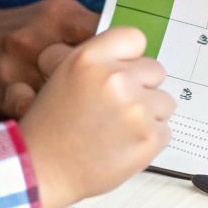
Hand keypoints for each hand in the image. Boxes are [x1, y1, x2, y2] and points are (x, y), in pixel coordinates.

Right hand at [21, 26, 172, 207]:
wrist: (42, 170)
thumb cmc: (50, 127)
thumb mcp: (64, 76)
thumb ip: (100, 60)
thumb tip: (132, 57)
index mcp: (90, 59)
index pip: (135, 37)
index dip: (131, 57)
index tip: (125, 71)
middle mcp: (115, 79)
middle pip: (155, 70)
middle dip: (142, 87)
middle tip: (116, 108)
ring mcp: (135, 109)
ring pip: (164, 101)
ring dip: (148, 115)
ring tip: (118, 129)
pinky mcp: (149, 138)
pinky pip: (164, 130)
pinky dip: (148, 140)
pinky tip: (122, 145)